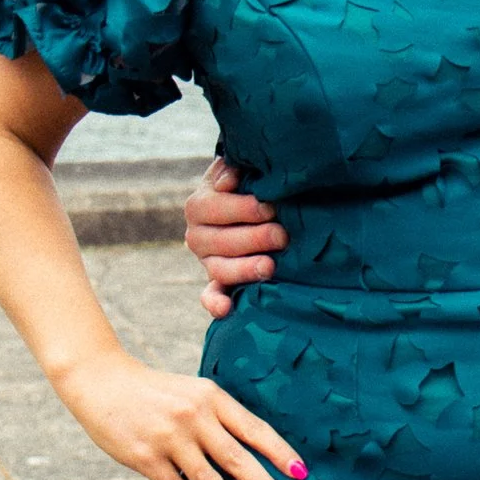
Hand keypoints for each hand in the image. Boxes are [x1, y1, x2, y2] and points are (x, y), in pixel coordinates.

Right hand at [54, 349, 304, 479]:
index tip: (301, 475)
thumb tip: (251, 459)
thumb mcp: (192, 393)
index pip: (255, 429)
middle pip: (239, 460)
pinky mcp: (146, 458)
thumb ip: (218, 419)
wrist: (102, 380)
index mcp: (212, 398)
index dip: (280, 453)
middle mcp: (195, 417)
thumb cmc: (155, 392)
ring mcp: (170, 439)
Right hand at [186, 155, 286, 318]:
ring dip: (244, 269)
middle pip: (220, 241)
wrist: (245, 203)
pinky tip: (226, 310)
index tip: (270, 207)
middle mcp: (197, 236)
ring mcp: (207, 261)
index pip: (215, 208)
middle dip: (253, 238)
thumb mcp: (237, 170)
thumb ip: (230, 169)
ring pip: (219, 269)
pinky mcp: (217, 281)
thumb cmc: (246, 183)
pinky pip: (210, 295)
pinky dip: (215, 303)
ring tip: (270, 267)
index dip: (243, 209)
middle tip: (282, 235)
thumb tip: (228, 182)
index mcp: (199, 206)